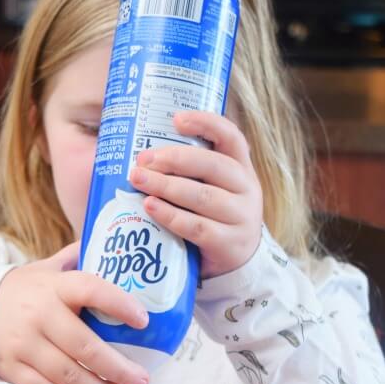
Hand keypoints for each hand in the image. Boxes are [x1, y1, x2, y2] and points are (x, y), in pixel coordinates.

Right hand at [0, 242, 149, 383]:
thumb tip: (116, 247)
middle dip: (118, 368)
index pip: (91, 290)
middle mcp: (38, 315)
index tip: (143, 320)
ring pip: (67, 376)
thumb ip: (78, 260)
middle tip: (142, 380)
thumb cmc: (25, 292)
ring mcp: (23, 345)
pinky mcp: (12, 368)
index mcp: (54, 287)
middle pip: (84, 347)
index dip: (119, 304)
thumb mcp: (48, 269)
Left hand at [129, 111, 262, 279]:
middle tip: (142, 160)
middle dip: (174, 158)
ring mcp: (241, 218)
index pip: (230, 137)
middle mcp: (247, 189)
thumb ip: (190, 173)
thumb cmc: (214, 219)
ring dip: (166, 185)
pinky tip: (150, 207)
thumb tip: (142, 155)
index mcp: (242, 168)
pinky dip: (171, 215)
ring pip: (202, 196)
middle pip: (212, 165)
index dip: (206, 123)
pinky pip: (197, 227)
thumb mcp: (212, 190)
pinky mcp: (229, 244)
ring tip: (138, 179)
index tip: (176, 119)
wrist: (236, 265)